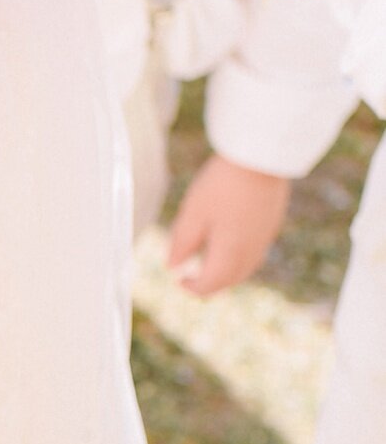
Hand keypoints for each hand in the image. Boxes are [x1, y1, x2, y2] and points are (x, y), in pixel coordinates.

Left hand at [168, 154, 291, 295]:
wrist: (262, 155)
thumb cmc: (222, 184)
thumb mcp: (193, 214)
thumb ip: (181, 244)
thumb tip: (172, 267)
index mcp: (229, 255)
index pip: (209, 286)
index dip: (191, 288)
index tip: (179, 279)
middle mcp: (250, 253)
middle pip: (228, 281)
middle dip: (209, 284)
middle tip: (191, 275)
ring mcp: (265, 238)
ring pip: (244, 269)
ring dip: (225, 272)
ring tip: (208, 260)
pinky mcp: (272, 224)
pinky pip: (254, 253)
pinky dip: (238, 258)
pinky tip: (228, 242)